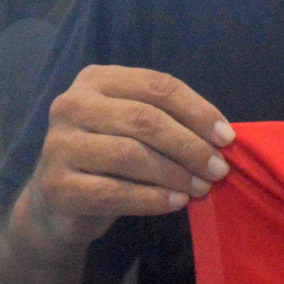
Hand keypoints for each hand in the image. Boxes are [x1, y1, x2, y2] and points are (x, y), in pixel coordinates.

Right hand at [9, 65, 235, 255]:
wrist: (58, 203)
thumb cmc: (110, 157)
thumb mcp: (135, 127)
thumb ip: (170, 121)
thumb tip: (223, 136)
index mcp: (96, 80)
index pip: (157, 86)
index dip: (198, 111)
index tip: (227, 137)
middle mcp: (71, 105)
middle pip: (145, 119)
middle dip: (190, 146)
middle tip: (218, 169)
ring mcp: (58, 144)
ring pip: (130, 155)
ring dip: (175, 174)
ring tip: (201, 188)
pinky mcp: (56, 185)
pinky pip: (115, 192)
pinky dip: (153, 199)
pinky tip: (176, 203)